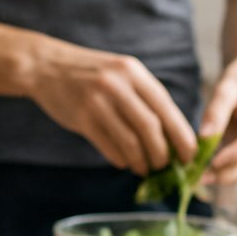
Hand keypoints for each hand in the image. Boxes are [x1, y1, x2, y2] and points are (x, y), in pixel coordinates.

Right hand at [29, 43, 197, 175]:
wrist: (46, 66)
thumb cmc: (89, 73)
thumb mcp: (120, 73)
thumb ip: (143, 96)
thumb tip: (172, 133)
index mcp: (133, 72)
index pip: (166, 108)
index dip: (181, 135)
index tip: (190, 155)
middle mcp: (117, 85)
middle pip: (151, 127)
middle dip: (163, 153)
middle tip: (166, 166)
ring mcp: (97, 101)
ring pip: (130, 140)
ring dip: (142, 160)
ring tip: (145, 169)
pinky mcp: (81, 118)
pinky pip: (107, 145)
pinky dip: (120, 158)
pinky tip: (125, 162)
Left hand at [200, 53, 236, 184]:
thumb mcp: (226, 88)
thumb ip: (216, 112)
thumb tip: (204, 137)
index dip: (228, 159)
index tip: (205, 166)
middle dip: (227, 174)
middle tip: (198, 179)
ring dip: (228, 177)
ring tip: (200, 178)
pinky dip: (230, 172)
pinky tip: (209, 173)